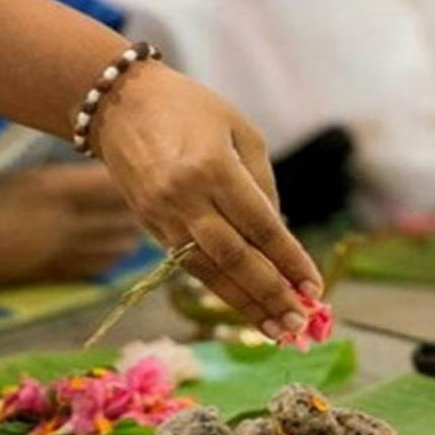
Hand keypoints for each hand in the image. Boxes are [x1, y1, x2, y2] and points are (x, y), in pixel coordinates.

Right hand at [0, 164, 141, 287]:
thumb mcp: (26, 178)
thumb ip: (67, 176)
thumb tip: (108, 176)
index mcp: (53, 188)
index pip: (110, 182)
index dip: (129, 177)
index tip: (138, 170)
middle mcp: (65, 220)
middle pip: (123, 215)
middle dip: (139, 205)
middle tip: (148, 196)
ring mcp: (66, 251)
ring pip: (121, 243)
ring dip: (132, 231)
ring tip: (135, 220)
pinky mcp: (63, 273)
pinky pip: (104, 265)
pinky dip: (116, 254)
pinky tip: (117, 245)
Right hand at [89, 63, 322, 337]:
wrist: (120, 103)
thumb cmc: (190, 108)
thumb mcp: (239, 130)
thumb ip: (261, 183)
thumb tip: (278, 235)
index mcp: (214, 168)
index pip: (260, 227)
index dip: (289, 261)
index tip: (314, 287)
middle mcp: (186, 197)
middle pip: (235, 258)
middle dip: (270, 294)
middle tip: (299, 323)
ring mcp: (164, 215)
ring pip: (209, 271)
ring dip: (245, 304)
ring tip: (276, 331)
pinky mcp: (150, 225)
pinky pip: (189, 265)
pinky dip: (219, 288)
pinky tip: (243, 307)